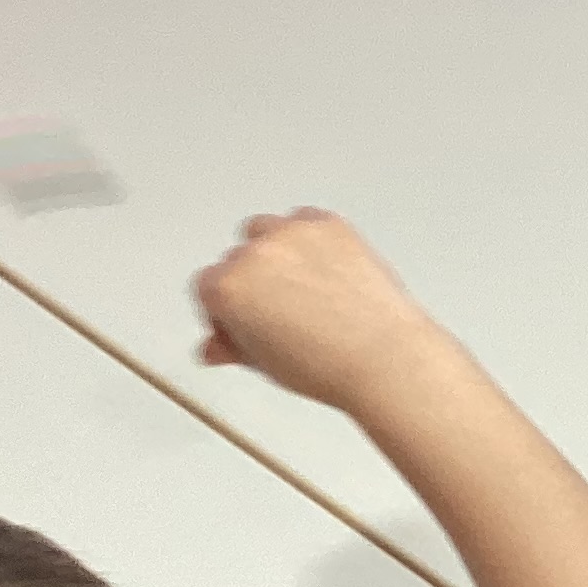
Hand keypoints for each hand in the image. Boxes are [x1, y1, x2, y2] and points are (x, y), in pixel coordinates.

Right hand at [194, 209, 438, 409]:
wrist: (381, 355)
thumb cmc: (327, 365)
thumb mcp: (264, 364)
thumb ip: (232, 346)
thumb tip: (218, 345)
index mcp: (228, 288)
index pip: (206, 288)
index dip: (224, 311)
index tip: (240, 325)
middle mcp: (255, 253)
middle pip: (235, 260)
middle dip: (250, 284)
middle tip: (275, 313)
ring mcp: (292, 234)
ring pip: (265, 232)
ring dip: (274, 254)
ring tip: (300, 289)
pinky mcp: (328, 224)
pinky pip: (304, 221)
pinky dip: (307, 239)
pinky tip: (323, 271)